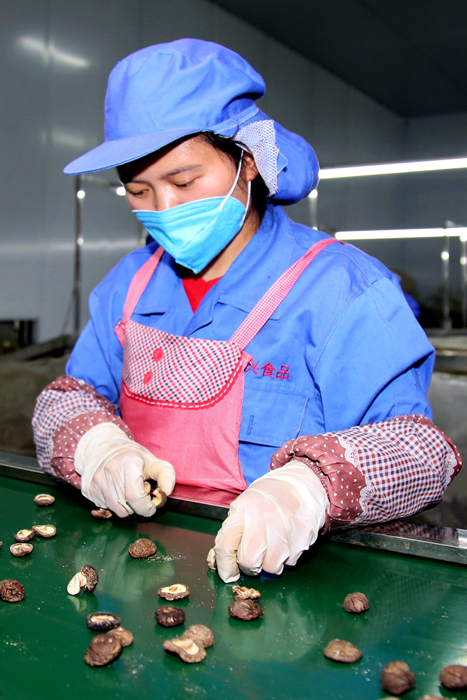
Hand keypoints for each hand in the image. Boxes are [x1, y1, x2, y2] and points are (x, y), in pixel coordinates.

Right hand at [75, 423, 175, 516]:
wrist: (103, 446)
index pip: (135, 497)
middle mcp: (110, 471)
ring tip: (127, 492)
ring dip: (126, 507)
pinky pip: (105, 508)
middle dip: (138, 507)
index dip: (146, 507)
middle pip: (127, 507)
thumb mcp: (152, 461)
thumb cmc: (131, 456)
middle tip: (140, 495)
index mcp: (129, 463)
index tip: (151, 506)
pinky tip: (116, 491)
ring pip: (116, 510)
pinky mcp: (88, 489)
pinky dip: (114, 505)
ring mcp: (97, 481)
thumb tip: (166, 492)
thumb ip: (166, 475)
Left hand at [208, 461, 328, 582]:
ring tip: (272, 549)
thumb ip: (230, 534)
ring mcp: (286, 523)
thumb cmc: (266, 499)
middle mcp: (263, 515)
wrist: (299, 482)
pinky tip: (287, 542)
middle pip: (249, 561)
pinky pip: (291, 561)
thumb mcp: (243, 507)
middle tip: (254, 558)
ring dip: (269, 564)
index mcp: (243, 508)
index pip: (225, 545)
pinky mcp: (305, 532)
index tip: (228, 574)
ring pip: (272, 567)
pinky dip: (287, 559)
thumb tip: (216, 562)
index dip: (224, 566)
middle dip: (249, 566)